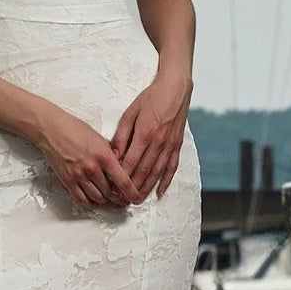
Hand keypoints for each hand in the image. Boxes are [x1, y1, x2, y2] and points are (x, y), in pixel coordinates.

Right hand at [38, 108, 143, 208]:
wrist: (52, 129)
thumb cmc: (74, 129)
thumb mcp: (100, 138)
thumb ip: (111, 154)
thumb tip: (120, 166)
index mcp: (104, 155)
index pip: (123, 180)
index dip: (132, 192)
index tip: (136, 198)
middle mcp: (92, 167)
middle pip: (111, 192)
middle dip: (119, 198)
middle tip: (123, 200)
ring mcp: (79, 175)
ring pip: (98, 198)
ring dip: (105, 201)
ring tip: (109, 199)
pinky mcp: (68, 180)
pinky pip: (81, 199)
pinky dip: (90, 202)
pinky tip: (94, 200)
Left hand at [111, 69, 191, 197]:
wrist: (175, 88)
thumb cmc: (151, 98)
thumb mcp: (130, 113)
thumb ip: (122, 135)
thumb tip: (114, 155)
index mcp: (144, 134)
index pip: (130, 163)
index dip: (121, 178)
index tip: (113, 188)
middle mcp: (158, 143)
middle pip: (143, 172)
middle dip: (132, 188)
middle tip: (123, 200)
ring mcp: (170, 145)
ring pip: (157, 173)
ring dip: (147, 188)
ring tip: (138, 200)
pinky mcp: (177, 145)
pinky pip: (172, 167)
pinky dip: (166, 181)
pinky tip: (159, 191)